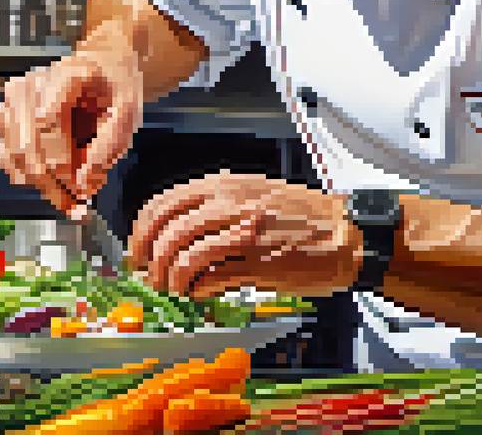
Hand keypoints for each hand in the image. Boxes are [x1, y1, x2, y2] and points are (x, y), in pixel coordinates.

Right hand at [0, 49, 143, 217]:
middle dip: (54, 184)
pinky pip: (8, 157)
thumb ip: (109, 145)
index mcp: (66, 76)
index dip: (64, 164)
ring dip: (42, 185)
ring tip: (69, 199)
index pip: (49, 124)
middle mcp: (32, 85)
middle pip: (29, 148)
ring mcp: (14, 99)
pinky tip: (53, 184)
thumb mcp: (129, 112)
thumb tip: (82, 183)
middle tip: (78, 206)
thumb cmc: (115, 86)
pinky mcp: (6, 114)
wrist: (101, 62)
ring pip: (15, 157)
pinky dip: (29, 178)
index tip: (82, 189)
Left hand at [128, 170, 362, 299]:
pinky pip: (211, 279)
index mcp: (223, 187)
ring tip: (176, 289)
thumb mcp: (251, 192)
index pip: (162, 204)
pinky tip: (200, 294)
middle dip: (150, 261)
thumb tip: (173, 231)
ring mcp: (243, 235)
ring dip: (171, 280)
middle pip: (167, 233)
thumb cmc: (300, 216)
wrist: (343, 233)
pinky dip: (196, 291)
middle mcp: (230, 206)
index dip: (140, 233)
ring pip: (184, 257)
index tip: (137, 253)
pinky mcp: (258, 265)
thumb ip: (213, 205)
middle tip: (151, 278)